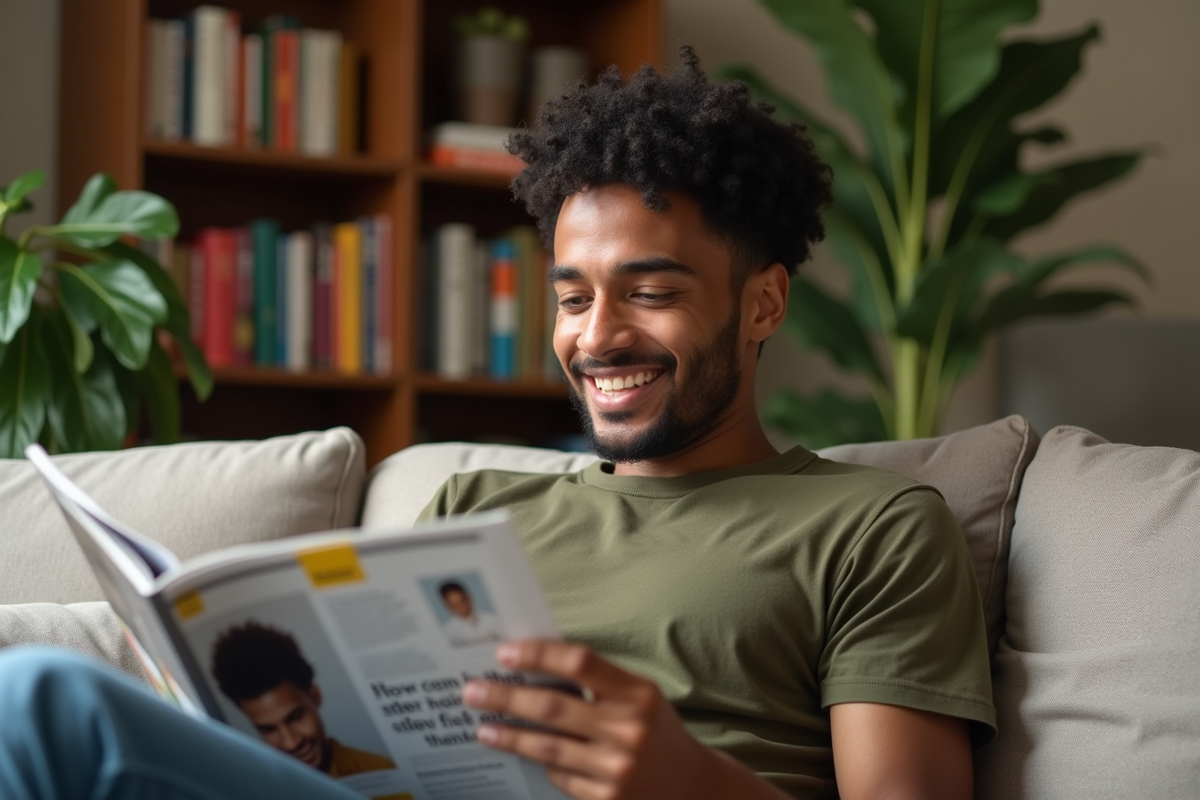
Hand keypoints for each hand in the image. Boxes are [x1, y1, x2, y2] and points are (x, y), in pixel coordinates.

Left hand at [462, 640, 776, 799]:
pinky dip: (542, 764)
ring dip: (509, 736)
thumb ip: (597, 682)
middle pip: (553, 707)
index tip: (503, 653)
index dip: (539, 654)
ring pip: (547, 748)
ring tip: (482, 727)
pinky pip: (560, 777)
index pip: (579, 662)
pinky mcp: (607, 799)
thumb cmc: (655, 729)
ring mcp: (618, 768)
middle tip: (472, 690)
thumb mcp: (639, 696)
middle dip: (506, 697)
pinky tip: (524, 753)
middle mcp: (630, 729)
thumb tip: (533, 664)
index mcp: (638, 692)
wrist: (692, 787)